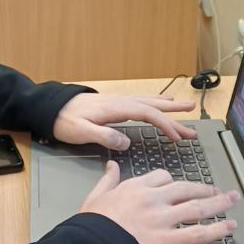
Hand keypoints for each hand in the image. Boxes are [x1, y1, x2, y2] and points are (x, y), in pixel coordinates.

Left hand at [53, 92, 196, 150]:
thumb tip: (125, 142)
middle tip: (193, 118)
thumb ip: (103, 136)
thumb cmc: (64, 121)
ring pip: (148, 102)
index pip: (147, 114)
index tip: (177, 137)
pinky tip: (158, 104)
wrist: (50, 107)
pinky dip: (154, 103)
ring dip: (167, 106)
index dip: (165, 125)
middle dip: (174, 113)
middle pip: (152, 105)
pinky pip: (140, 102)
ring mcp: (117, 101)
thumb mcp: (80, 131)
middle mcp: (119, 102)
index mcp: (115, 108)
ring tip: (185, 108)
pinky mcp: (113, 104)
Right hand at [80, 162, 238, 243]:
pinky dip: (217, 230)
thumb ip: (107, 180)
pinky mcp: (168, 239)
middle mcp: (153, 199)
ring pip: (197, 207)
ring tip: (232, 200)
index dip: (174, 182)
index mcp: (136, 187)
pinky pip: (198, 233)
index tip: (181, 187)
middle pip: (186, 188)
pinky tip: (230, 226)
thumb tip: (111, 164)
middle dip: (205, 188)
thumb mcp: (95, 197)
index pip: (163, 177)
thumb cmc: (91, 226)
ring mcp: (163, 219)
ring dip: (218, 203)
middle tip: (218, 190)